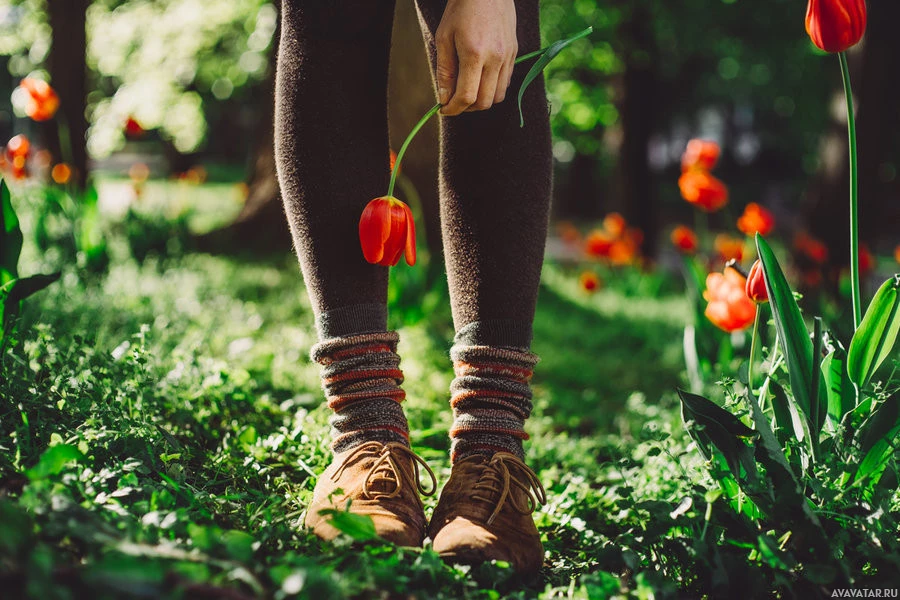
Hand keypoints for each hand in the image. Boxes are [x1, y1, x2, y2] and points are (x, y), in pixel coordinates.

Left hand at [435, 0, 516, 115]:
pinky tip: (480, 80)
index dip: (453, 109)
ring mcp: (508, 57)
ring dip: (481, 101)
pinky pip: (506, 83)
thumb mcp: (444, 37)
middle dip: (467, 108)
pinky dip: (492, 89)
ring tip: (468, 91)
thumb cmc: (461, 10)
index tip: (444, 110)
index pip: (467, 96)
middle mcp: (495, 58)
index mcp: (474, 54)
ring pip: (498, 96)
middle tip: (454, 102)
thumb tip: (444, 97)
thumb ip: (445, 71)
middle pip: (484, 102)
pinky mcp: (515, 54)